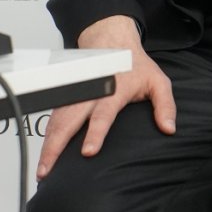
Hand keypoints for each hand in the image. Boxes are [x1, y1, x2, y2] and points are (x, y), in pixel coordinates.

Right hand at [36, 15, 175, 179]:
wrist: (113, 42)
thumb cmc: (135, 65)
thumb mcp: (158, 81)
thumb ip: (165, 105)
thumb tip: (168, 129)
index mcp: (114, 90)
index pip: (103, 114)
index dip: (95, 133)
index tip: (88, 152)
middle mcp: (91, 92)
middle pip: (70, 120)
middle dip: (58, 146)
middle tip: (50, 169)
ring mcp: (76, 93)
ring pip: (57, 120)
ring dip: (48, 144)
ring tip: (43, 169)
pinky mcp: (68, 95)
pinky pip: (54, 117)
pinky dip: (47, 135)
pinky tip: (44, 153)